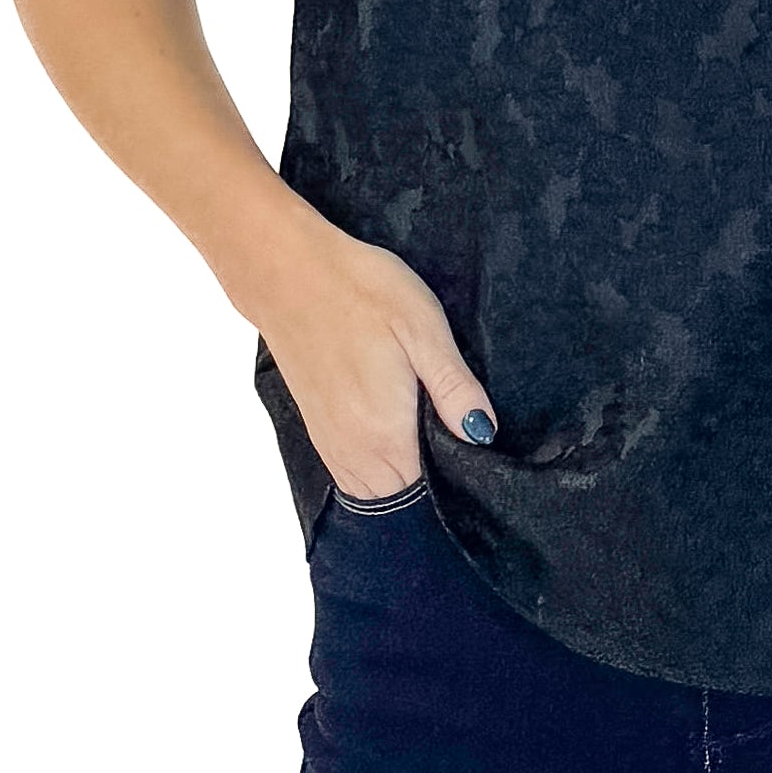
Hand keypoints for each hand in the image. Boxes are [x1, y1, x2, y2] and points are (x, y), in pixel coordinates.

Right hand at [255, 211, 495, 501]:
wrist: (287, 272)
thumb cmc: (360, 291)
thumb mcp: (423, 328)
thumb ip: (454, 388)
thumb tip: (484, 433)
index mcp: (386, 435)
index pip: (432, 493)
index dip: (460, 481)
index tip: (475, 452)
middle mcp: (356, 453)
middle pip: (406, 500)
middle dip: (434, 484)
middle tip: (457, 437)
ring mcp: (333, 445)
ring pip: (380, 491)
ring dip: (407, 476)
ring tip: (428, 431)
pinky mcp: (319, 431)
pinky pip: (357, 474)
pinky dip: (381, 466)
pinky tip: (397, 429)